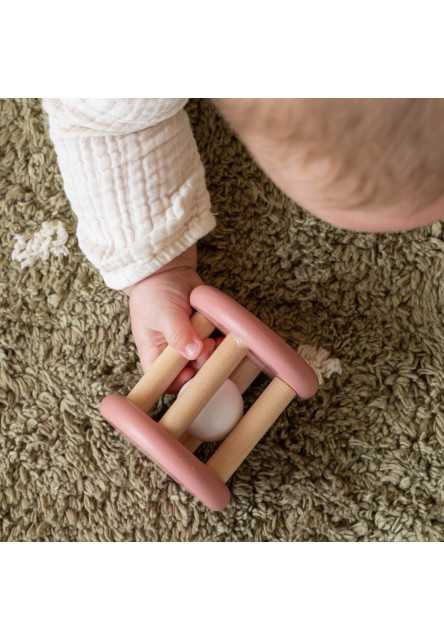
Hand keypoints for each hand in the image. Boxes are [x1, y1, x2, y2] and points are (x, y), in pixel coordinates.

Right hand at [123, 246, 213, 393]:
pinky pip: (217, 348)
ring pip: (207, 362)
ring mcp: (190, 347)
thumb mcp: (164, 313)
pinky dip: (222, 344)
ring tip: (214, 338)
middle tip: (207, 344)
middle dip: (203, 363)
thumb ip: (177, 333)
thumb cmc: (155, 293)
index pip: (166, 382)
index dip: (181, 383)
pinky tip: (223, 335)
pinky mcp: (204, 337)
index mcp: (155, 356)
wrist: (167, 272)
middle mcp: (172, 356)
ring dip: (215, 354)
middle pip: (192, 374)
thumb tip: (194, 352)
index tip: (193, 370)